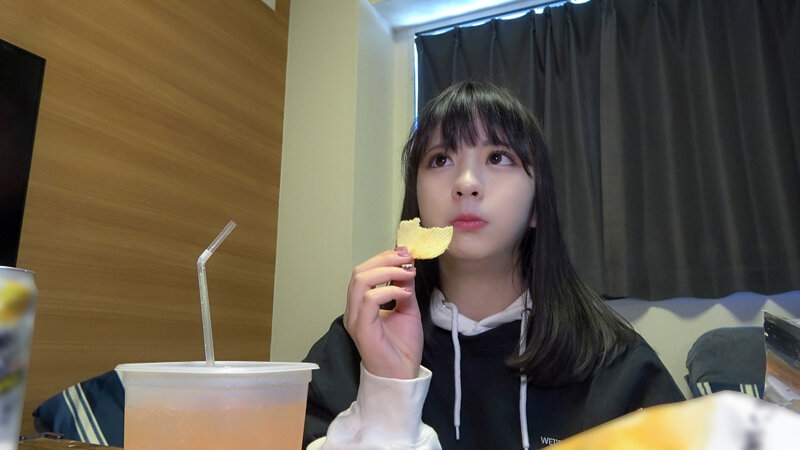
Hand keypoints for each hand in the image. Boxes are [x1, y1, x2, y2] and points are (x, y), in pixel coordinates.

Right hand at [344, 247, 421, 378]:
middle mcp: (354, 309)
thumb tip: (407, 266)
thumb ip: (404, 288)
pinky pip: (369, 300)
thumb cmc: (402, 347)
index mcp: (361, 304)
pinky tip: (405, 293)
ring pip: (361, 282)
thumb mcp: (407, 309)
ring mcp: (355, 319)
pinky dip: (389, 290)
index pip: (365, 272)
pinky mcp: (361, 328)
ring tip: (408, 273)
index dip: (384, 258)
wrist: (402, 376)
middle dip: (385, 259)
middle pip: (360, 272)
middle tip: (407, 258)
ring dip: (387, 271)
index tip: (405, 253)